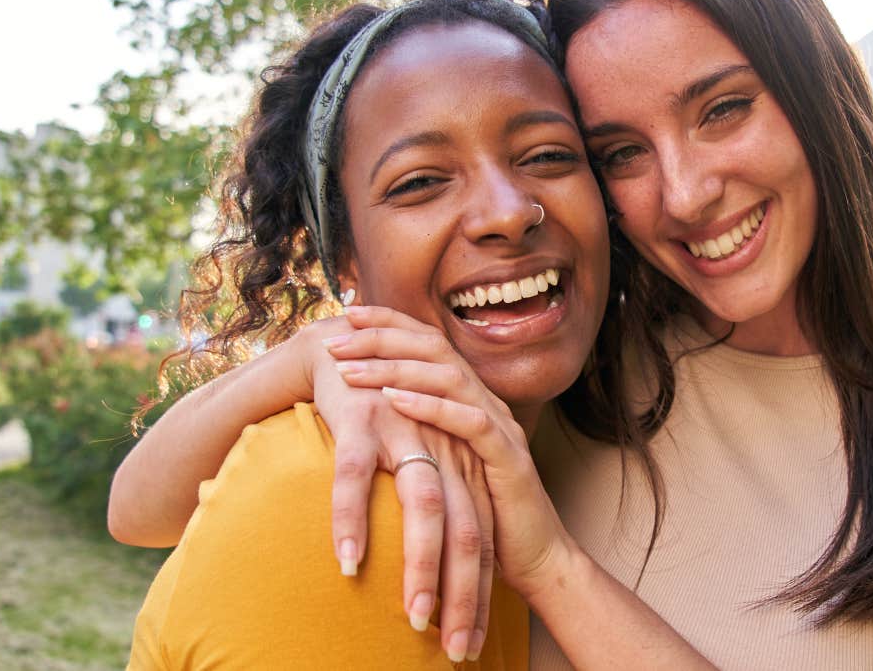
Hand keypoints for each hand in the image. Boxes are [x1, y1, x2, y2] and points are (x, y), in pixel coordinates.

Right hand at [295, 313, 494, 662]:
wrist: (342, 348)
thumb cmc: (381, 415)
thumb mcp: (420, 455)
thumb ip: (435, 500)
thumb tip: (436, 566)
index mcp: (462, 462)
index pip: (482, 539)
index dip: (480, 593)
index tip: (475, 643)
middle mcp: (444, 448)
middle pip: (467, 530)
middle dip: (464, 595)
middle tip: (457, 649)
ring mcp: (405, 432)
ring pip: (423, 508)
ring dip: (422, 568)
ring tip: (417, 619)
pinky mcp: (361, 420)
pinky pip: (356, 478)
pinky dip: (352, 522)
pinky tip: (347, 563)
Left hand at [328, 328, 576, 600]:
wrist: (534, 557)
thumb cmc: (480, 514)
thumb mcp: (442, 464)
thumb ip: (417, 434)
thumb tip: (364, 415)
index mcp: (470, 398)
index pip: (430, 344)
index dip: (391, 323)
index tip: (348, 314)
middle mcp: (487, 403)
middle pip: (436, 349)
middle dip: (384, 339)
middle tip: (337, 339)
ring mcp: (501, 427)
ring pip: (449, 378)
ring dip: (396, 369)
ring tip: (352, 369)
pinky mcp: (509, 458)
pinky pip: (470, 422)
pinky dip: (431, 407)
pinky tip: (395, 400)